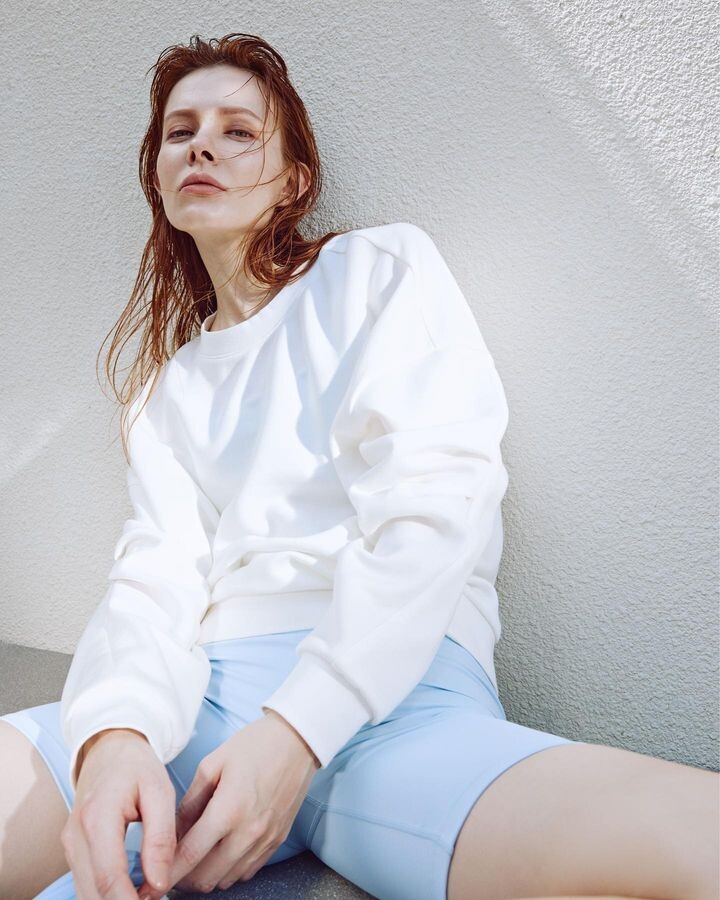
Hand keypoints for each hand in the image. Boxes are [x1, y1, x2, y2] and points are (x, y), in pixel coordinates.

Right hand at [61, 728, 176, 898]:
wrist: (110, 751)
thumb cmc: (138, 768)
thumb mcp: (160, 791)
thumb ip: (161, 837)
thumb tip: (159, 884)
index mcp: (98, 816)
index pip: (109, 877)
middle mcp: (75, 835)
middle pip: (94, 893)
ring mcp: (69, 845)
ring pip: (87, 894)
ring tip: (148, 896)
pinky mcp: (72, 851)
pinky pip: (87, 885)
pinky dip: (108, 895)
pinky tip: (134, 892)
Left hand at [135, 710, 319, 896]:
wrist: (298, 740)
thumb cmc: (255, 745)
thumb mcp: (213, 763)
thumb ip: (190, 800)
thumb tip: (173, 831)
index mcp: (229, 809)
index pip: (190, 856)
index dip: (166, 871)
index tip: (152, 876)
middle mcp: (248, 832)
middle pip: (206, 878)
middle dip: (183, 878)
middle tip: (171, 864)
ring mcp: (265, 840)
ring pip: (226, 880)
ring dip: (206, 875)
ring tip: (195, 858)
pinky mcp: (277, 841)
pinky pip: (246, 872)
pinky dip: (228, 869)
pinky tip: (221, 851)